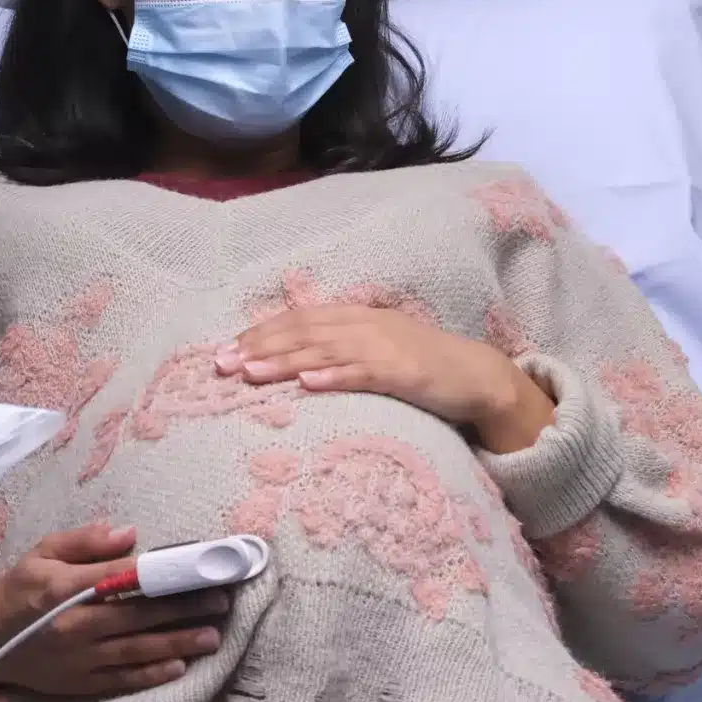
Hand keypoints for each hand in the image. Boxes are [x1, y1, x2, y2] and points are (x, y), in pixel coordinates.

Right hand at [0, 523, 231, 697]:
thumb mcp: (43, 552)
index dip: (166, 573)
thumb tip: (130, 534)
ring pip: (139, 650)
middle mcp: (77, 624)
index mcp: (66, 587)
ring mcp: (80, 658)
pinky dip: (152, 674)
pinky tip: (179, 667)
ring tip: (213, 636)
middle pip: (141, 615)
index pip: (126, 578)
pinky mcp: (80, 683)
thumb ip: (85, 541)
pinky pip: (123, 680)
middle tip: (222, 601)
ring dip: (179, 643)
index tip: (199, 569)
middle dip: (186, 608)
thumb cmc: (18, 589)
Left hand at [220, 306, 555, 452]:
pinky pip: (365, 373)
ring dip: (285, 360)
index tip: (226, 349)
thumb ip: (340, 352)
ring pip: (326, 349)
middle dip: (261, 345)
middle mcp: (366, 325)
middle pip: (304, 330)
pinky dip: (335, 376)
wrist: (479, 376)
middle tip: (222, 363)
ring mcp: (386, 347)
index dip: (261, 332)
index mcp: (357, 318)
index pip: (300, 320)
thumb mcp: (376, 352)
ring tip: (251, 373)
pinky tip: (309, 383)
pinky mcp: (406, 372)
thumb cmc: (424, 368)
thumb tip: (295, 365)